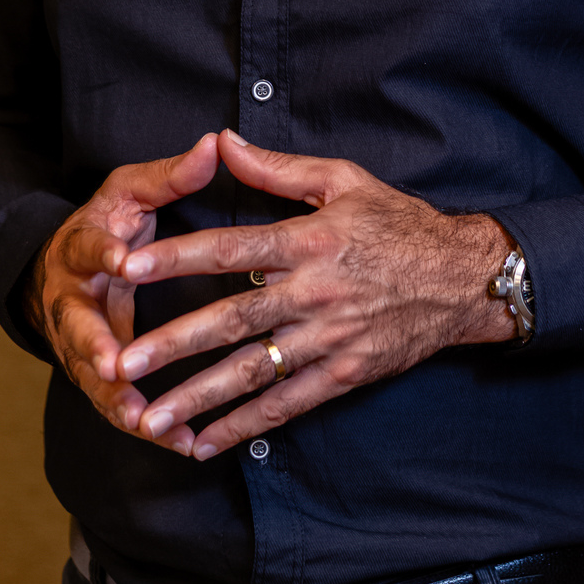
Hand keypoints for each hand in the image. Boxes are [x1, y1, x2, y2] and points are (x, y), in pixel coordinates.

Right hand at [23, 133, 220, 448]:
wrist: (64, 269)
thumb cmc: (111, 223)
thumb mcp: (131, 192)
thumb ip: (170, 175)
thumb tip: (216, 143)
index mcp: (81, 248)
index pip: (88, 249)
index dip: (103, 255)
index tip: (122, 261)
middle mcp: (72, 300)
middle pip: (75, 327)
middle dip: (93, 346)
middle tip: (112, 363)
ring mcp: (80, 343)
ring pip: (93, 378)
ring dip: (117, 400)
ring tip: (146, 421)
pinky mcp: (99, 374)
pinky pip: (119, 404)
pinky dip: (148, 426)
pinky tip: (183, 444)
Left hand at [115, 129, 516, 459]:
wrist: (462, 278)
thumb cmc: (398, 223)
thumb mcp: (343, 180)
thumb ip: (276, 167)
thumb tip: (223, 141)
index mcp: (308, 240)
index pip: (231, 249)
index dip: (178, 258)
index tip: (128, 267)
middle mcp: (313, 293)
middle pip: (231, 320)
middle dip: (172, 345)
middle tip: (120, 364)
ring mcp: (327, 338)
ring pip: (252, 371)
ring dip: (198, 397)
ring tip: (149, 417)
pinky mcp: (342, 373)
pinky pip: (285, 404)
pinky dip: (243, 425)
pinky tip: (204, 442)